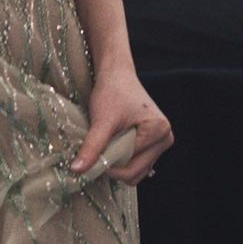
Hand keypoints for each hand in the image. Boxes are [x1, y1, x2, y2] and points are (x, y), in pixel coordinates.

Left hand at [70, 68, 171, 185]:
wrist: (115, 73)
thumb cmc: (111, 90)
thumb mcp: (101, 120)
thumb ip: (92, 146)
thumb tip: (76, 170)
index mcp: (159, 131)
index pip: (133, 165)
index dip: (109, 165)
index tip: (91, 158)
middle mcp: (166, 138)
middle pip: (137, 170)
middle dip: (115, 166)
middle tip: (95, 154)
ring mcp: (161, 141)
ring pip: (137, 169)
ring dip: (118, 164)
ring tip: (104, 146)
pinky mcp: (153, 141)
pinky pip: (137, 162)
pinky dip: (123, 159)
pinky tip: (111, 146)